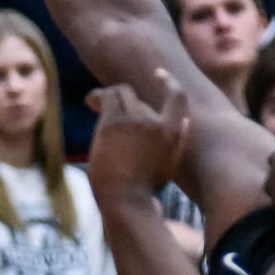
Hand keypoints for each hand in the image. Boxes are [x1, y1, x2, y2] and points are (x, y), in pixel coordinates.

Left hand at [87, 70, 188, 199]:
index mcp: (173, 131)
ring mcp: (135, 120)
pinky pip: (106, 96)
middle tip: (108, 107)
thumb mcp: (171, 164)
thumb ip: (179, 140)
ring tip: (96, 102)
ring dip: (110, 97)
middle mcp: (156, 121)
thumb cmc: (146, 188)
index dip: (168, 82)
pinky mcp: (113, 122)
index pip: (177, 97)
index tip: (159, 74)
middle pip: (140, 100)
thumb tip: (184, 120)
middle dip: (126, 104)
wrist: (126, 199)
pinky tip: (90, 101)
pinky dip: (98, 96)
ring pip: (122, 93)